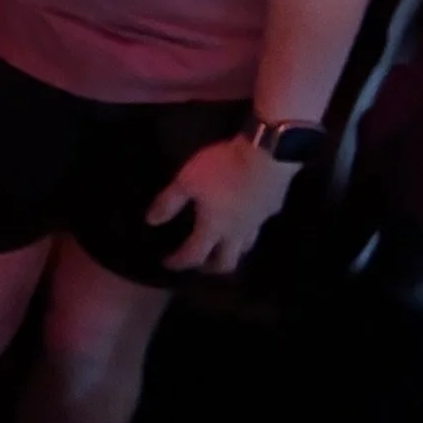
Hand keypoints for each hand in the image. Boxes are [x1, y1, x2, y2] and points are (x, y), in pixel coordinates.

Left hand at [147, 137, 297, 273]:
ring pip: (245, 249)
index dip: (179, 262)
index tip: (167, 263)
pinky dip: (245, 232)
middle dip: (210, 268)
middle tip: (198, 263)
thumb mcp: (187, 181)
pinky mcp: (271, 209)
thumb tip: (151, 222)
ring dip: (231, 253)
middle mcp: (237, 233)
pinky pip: (257, 228)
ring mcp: (258, 223)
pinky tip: (242, 219)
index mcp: (214, 228)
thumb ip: (169, 202)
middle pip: (226, 263)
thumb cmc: (222, 168)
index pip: (194, 255)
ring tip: (220, 247)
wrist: (266, 154)